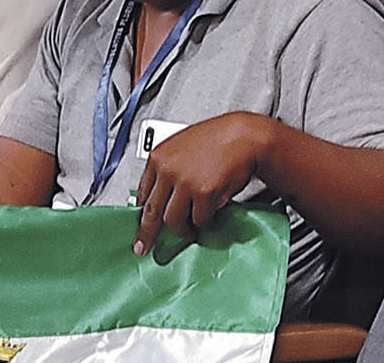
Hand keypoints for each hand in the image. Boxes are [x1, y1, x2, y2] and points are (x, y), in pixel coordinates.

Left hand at [133, 112, 274, 255]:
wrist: (244, 136)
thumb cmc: (217, 139)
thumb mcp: (182, 147)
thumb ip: (168, 168)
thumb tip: (160, 193)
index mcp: (158, 157)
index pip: (142, 192)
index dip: (142, 212)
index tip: (140, 223)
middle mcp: (167, 169)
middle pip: (151, 211)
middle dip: (147, 233)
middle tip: (143, 246)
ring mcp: (184, 182)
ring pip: (173, 220)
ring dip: (182, 230)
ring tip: (188, 230)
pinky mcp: (203, 192)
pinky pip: (199, 219)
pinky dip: (204, 221)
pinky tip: (208, 216)